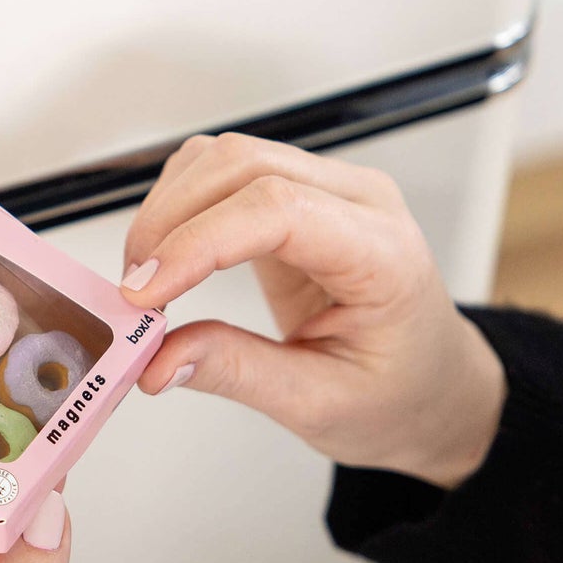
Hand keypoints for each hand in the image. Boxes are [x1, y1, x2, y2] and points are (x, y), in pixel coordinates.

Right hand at [120, 132, 506, 488]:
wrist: (431, 385)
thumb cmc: (396, 395)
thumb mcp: (320, 404)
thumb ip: (237, 373)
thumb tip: (156, 360)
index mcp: (382, 253)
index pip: (278, 210)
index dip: (197, 243)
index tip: (143, 293)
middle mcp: (357, 201)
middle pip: (241, 165)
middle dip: (169, 223)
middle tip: (132, 295)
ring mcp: (326, 189)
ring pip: (222, 158)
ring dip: (167, 211)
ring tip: (146, 282)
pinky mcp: (294, 195)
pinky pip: (221, 173)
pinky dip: (178, 207)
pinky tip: (167, 259)